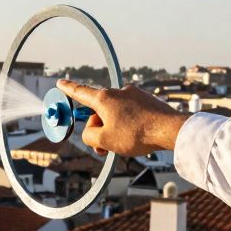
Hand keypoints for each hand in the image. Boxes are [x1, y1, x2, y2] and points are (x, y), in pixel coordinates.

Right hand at [58, 79, 188, 156]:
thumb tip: (91, 131)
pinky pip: (130, 113)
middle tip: (103, 147)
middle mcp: (119, 92)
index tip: (60, 83)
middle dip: (98, 129)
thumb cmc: (137, 134)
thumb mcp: (104, 140)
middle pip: (99, 110)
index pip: (81, 92)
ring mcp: (135, 95)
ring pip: (116, 113)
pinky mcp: (147, 101)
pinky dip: (128, 125)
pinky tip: (137, 137)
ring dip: (114, 129)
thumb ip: (89, 135)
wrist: (169, 130)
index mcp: (104, 98)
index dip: (68, 89)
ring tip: (123, 144)